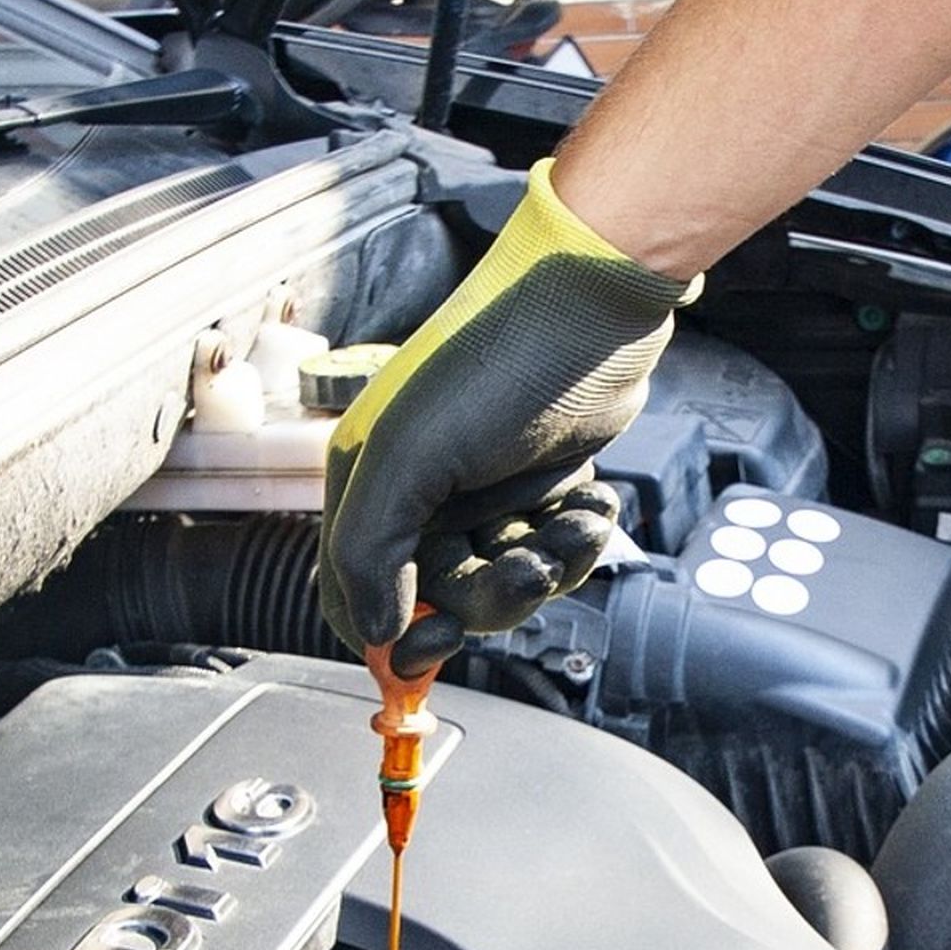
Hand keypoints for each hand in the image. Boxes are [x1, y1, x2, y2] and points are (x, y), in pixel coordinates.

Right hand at [317, 158, 692, 673]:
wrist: (596, 305)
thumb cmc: (499, 363)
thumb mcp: (412, 456)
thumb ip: (372, 548)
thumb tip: (377, 631)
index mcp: (368, 483)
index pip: (354, 598)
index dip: (392, 636)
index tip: (436, 644)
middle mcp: (417, 494)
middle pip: (441, 601)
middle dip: (492, 596)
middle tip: (530, 567)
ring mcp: (478, 493)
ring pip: (502, 583)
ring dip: (546, 566)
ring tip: (576, 521)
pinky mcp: (535, 487)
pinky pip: (547, 552)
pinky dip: (575, 540)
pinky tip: (592, 503)